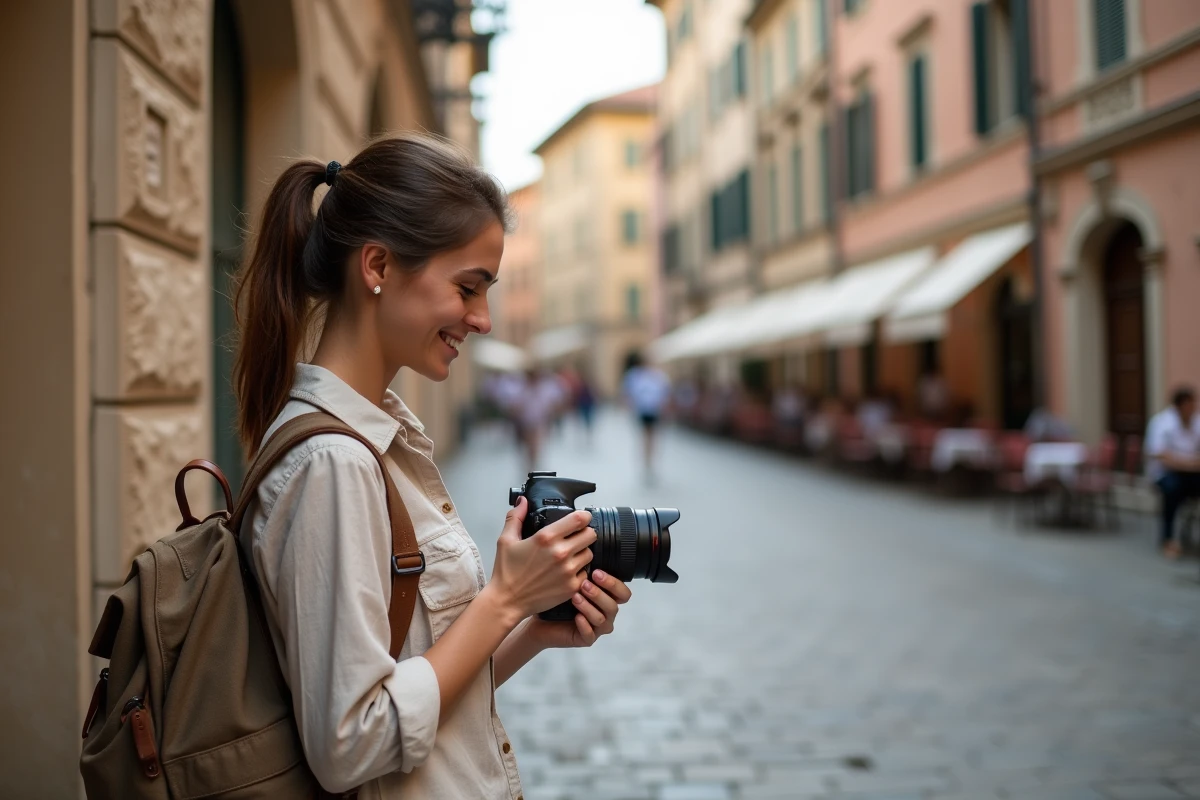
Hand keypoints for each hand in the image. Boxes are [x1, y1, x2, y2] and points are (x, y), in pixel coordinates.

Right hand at [489, 498, 596, 619]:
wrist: (508, 601)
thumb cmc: (506, 572)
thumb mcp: (506, 540)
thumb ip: (516, 517)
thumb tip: (523, 501)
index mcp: (546, 538)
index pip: (580, 519)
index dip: (584, 517)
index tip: (581, 519)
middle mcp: (560, 553)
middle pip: (591, 535)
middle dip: (585, 533)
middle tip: (576, 537)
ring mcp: (568, 571)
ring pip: (589, 554)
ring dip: (582, 553)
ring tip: (570, 556)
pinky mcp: (571, 587)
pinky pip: (586, 573)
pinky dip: (579, 572)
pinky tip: (567, 572)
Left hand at [522, 569, 631, 648]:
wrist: (538, 612)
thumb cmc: (555, 592)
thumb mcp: (570, 577)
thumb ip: (582, 567)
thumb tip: (585, 547)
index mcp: (607, 596)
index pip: (623, 592)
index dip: (614, 583)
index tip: (596, 572)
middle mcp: (605, 612)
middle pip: (615, 605)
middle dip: (601, 593)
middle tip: (585, 583)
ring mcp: (597, 627)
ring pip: (603, 619)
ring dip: (589, 607)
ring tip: (575, 596)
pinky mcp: (585, 639)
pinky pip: (590, 635)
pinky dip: (584, 625)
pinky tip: (576, 617)